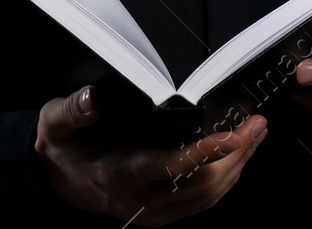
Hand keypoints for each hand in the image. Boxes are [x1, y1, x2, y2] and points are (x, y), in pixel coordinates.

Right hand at [33, 83, 265, 225]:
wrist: (57, 183)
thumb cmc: (62, 149)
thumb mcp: (55, 125)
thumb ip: (72, 110)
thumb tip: (93, 98)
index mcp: (119, 176)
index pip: (168, 166)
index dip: (202, 152)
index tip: (230, 134)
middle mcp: (141, 201)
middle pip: (200, 183)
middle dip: (234, 154)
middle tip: (256, 124)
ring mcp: (154, 212)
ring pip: (207, 195)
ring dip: (237, 166)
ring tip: (255, 135)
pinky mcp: (162, 214)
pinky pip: (202, 201)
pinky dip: (226, 179)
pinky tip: (238, 157)